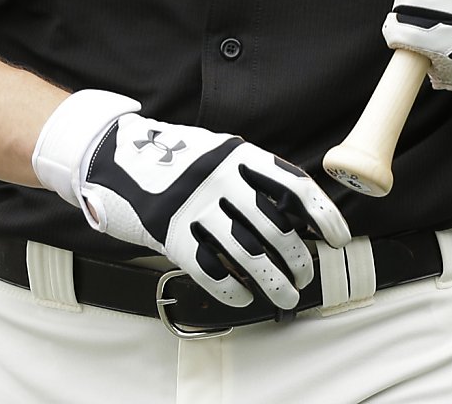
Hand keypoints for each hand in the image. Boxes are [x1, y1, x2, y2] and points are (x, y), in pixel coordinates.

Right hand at [32, 91, 350, 308]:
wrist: (113, 153)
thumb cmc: (174, 158)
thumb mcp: (217, 151)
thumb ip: (250, 175)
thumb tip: (296, 214)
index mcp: (237, 154)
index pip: (292, 186)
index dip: (321, 214)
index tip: (338, 239)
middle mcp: (219, 178)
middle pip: (274, 227)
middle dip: (298, 259)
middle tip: (305, 276)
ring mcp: (193, 205)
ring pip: (247, 254)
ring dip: (273, 282)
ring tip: (286, 298)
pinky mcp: (169, 231)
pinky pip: (210, 269)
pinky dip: (232, 290)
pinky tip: (244, 300)